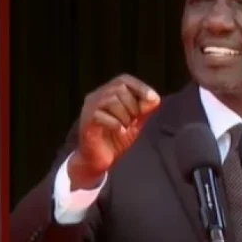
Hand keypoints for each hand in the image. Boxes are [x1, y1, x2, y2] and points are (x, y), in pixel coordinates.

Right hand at [68, 74, 159, 189]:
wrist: (98, 161)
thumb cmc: (115, 140)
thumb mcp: (135, 123)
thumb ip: (144, 111)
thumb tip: (155, 99)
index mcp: (108, 93)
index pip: (124, 80)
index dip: (140, 87)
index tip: (154, 99)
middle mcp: (96, 97)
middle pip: (118, 88)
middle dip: (133, 105)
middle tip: (133, 121)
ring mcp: (89, 108)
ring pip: (111, 100)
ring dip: (124, 115)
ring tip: (125, 127)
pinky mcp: (86, 122)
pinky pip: (101, 115)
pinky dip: (115, 124)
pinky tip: (120, 132)